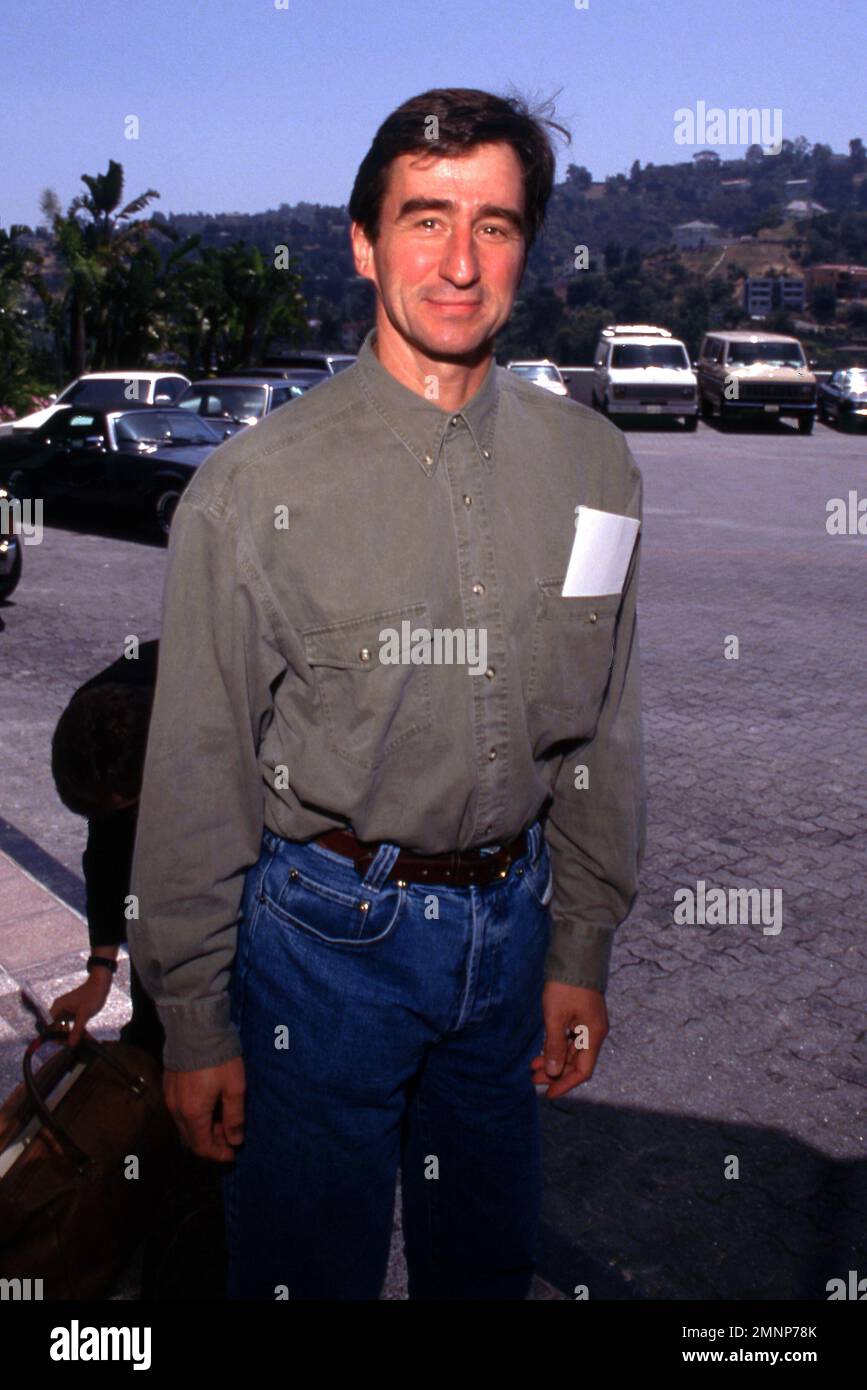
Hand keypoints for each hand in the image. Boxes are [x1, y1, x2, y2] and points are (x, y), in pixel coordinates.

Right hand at [49, 974, 111, 1046]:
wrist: (101, 985)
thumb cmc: (91, 995)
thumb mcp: (84, 1014)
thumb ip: (77, 1030)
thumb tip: (70, 1045)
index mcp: (57, 1007)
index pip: (48, 1025)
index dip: (51, 1036)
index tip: (59, 1044)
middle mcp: (59, 1010)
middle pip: (55, 1028)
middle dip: (62, 1037)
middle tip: (71, 1045)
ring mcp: (66, 1012)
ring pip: (64, 1028)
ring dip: (71, 1035)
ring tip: (79, 1042)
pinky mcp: (73, 1014)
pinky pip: (72, 1025)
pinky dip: (77, 1031)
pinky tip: (85, 1037)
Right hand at [163, 1056, 245, 1162]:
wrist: (194, 1028)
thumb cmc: (218, 1058)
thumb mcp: (234, 1087)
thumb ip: (235, 1117)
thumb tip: (235, 1141)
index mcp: (193, 1114)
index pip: (202, 1147)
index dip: (218, 1154)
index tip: (233, 1154)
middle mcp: (176, 1110)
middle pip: (191, 1138)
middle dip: (211, 1142)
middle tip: (230, 1136)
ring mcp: (169, 1097)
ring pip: (184, 1124)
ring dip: (202, 1128)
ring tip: (222, 1118)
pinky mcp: (167, 1084)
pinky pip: (178, 1111)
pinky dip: (193, 1115)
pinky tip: (207, 1104)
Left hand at [531, 982, 608, 1098]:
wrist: (575, 957)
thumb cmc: (565, 987)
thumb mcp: (555, 1017)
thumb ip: (555, 1045)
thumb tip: (553, 1072)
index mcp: (593, 1035)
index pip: (583, 1071)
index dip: (566, 1084)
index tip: (548, 1094)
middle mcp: (594, 1032)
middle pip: (577, 1063)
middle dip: (556, 1073)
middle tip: (533, 1078)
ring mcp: (589, 1024)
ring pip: (573, 1051)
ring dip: (555, 1060)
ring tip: (533, 1066)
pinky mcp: (582, 1016)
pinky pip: (571, 1039)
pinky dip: (557, 1047)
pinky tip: (543, 1050)